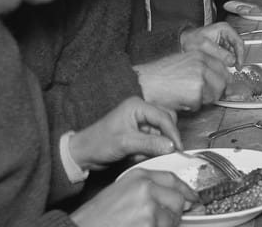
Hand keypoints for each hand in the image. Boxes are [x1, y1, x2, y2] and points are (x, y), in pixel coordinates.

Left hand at [68, 97, 183, 169]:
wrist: (83, 153)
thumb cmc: (99, 143)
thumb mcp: (125, 143)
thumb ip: (150, 144)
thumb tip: (172, 146)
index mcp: (137, 106)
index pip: (164, 117)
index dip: (173, 133)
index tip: (178, 148)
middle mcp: (141, 110)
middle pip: (166, 121)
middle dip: (165, 138)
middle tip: (163, 153)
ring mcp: (141, 121)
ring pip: (161, 132)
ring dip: (156, 146)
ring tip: (139, 154)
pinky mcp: (139, 132)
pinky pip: (154, 140)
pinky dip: (149, 149)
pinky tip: (136, 155)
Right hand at [72, 168, 195, 226]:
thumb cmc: (97, 216)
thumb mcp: (121, 191)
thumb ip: (147, 190)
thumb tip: (175, 198)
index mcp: (138, 176)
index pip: (171, 178)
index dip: (185, 190)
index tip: (191, 197)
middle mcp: (145, 187)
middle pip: (177, 198)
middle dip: (176, 211)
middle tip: (167, 219)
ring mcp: (149, 206)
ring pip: (173, 217)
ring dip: (166, 225)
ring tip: (145, 225)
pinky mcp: (149, 224)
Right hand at [134, 50, 228, 110]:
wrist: (143, 83)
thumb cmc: (158, 75)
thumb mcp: (182, 62)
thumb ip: (200, 67)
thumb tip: (217, 77)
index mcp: (199, 55)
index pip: (223, 68)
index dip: (221, 79)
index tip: (218, 85)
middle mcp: (202, 65)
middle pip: (223, 82)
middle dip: (214, 91)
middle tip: (200, 95)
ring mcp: (200, 79)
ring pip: (215, 95)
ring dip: (203, 100)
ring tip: (186, 96)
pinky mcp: (196, 94)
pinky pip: (201, 105)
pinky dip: (192, 107)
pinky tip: (180, 101)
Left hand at [180, 22, 246, 66]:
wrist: (182, 41)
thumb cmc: (191, 39)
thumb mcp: (205, 46)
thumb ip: (219, 53)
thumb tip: (232, 60)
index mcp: (224, 29)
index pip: (238, 42)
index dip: (240, 54)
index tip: (239, 64)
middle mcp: (226, 34)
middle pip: (237, 48)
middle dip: (236, 58)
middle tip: (235, 68)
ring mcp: (224, 41)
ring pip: (233, 53)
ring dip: (231, 61)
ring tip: (226, 68)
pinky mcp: (221, 48)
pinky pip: (227, 56)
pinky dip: (226, 62)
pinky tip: (221, 66)